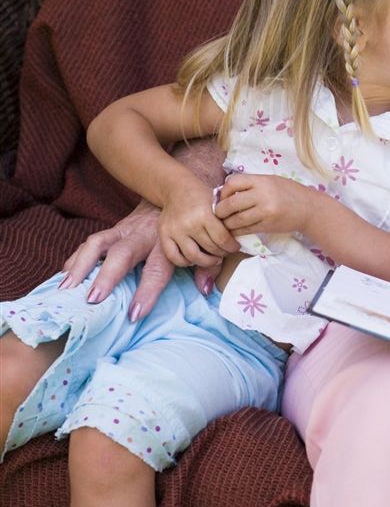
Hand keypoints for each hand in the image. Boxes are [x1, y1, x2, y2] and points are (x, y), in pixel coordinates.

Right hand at [60, 200, 218, 318]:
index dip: (146, 292)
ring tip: (66, 289)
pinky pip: (90, 243)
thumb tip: (205, 290)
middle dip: (106, 277)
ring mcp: (124, 230)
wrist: (177, 192)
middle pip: (122, 254)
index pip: (157, 269)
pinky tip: (64, 277)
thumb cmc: (191, 225)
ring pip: (98, 243)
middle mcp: (143, 235)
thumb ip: (207, 266)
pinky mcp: (113, 230)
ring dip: (80, 266)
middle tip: (93, 300)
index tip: (134, 314)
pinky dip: (75, 259)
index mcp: (166, 243)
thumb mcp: (204, 243)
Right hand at [159, 175, 241, 267]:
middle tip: (225, 252)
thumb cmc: (202, 197)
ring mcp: (174, 230)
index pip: (222, 239)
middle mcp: (188, 223)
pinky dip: (185, 262)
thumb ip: (226, 220)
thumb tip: (237, 241)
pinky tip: (194, 258)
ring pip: (193, 256)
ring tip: (213, 259)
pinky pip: (174, 257)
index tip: (235, 247)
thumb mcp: (218, 203)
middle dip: (221, 253)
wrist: (177, 188)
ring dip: (206, 261)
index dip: (231, 247)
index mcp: (204, 214)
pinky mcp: (163, 234)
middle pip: (210, 248)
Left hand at [215, 173, 315, 236]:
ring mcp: (265, 211)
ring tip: (226, 224)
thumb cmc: (289, 192)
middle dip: (220, 211)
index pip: (233, 183)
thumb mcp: (271, 181)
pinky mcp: (268, 225)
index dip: (224, 191)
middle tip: (219, 214)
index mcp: (262, 181)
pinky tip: (235, 230)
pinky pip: (246, 229)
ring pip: (236, 219)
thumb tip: (226, 192)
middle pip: (231, 203)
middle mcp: (263, 195)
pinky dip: (237, 231)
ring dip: (227, 223)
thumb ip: (251, 185)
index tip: (224, 198)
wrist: (309, 208)